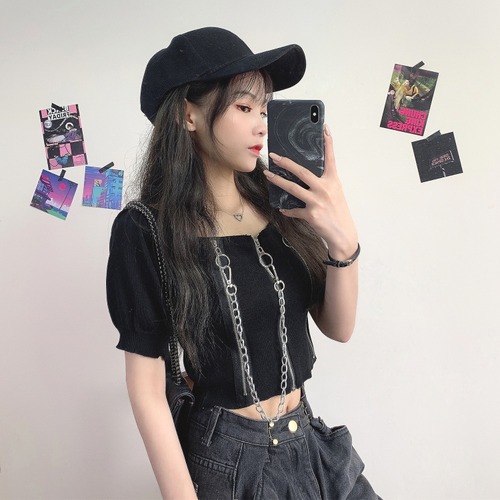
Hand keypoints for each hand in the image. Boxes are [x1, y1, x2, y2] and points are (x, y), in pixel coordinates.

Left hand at [263, 124, 357, 259]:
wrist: (343, 234)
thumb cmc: (338, 213)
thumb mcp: (335, 193)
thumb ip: (323, 183)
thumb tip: (305, 176)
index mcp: (333, 181)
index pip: (331, 158)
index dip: (328, 143)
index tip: (324, 128)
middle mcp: (325, 189)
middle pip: (302, 172)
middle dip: (286, 163)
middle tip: (274, 156)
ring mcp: (317, 202)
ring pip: (293, 189)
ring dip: (278, 181)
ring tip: (268, 175)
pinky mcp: (311, 214)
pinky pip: (294, 210)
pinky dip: (287, 210)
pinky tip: (282, 208)